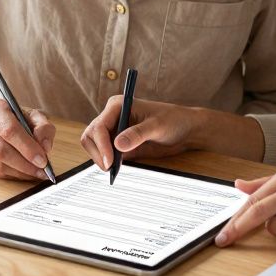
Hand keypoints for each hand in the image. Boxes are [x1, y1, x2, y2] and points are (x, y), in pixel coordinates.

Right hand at [0, 97, 55, 180]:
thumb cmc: (14, 117)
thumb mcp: (32, 115)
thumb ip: (43, 128)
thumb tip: (45, 147)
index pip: (9, 130)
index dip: (27, 147)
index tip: (43, 160)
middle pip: (1, 150)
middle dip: (24, 164)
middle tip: (42, 170)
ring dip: (20, 171)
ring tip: (36, 173)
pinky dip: (13, 174)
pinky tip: (25, 172)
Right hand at [80, 97, 200, 169]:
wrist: (185, 130)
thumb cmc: (173, 120)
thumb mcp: (157, 126)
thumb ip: (138, 134)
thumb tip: (118, 145)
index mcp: (117, 106)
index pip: (99, 126)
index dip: (101, 145)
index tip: (110, 161)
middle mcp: (112, 117)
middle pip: (91, 136)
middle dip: (97, 152)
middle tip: (110, 168)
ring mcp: (114, 131)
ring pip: (94, 146)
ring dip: (100, 158)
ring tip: (114, 169)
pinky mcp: (119, 144)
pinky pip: (106, 154)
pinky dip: (107, 162)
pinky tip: (117, 169)